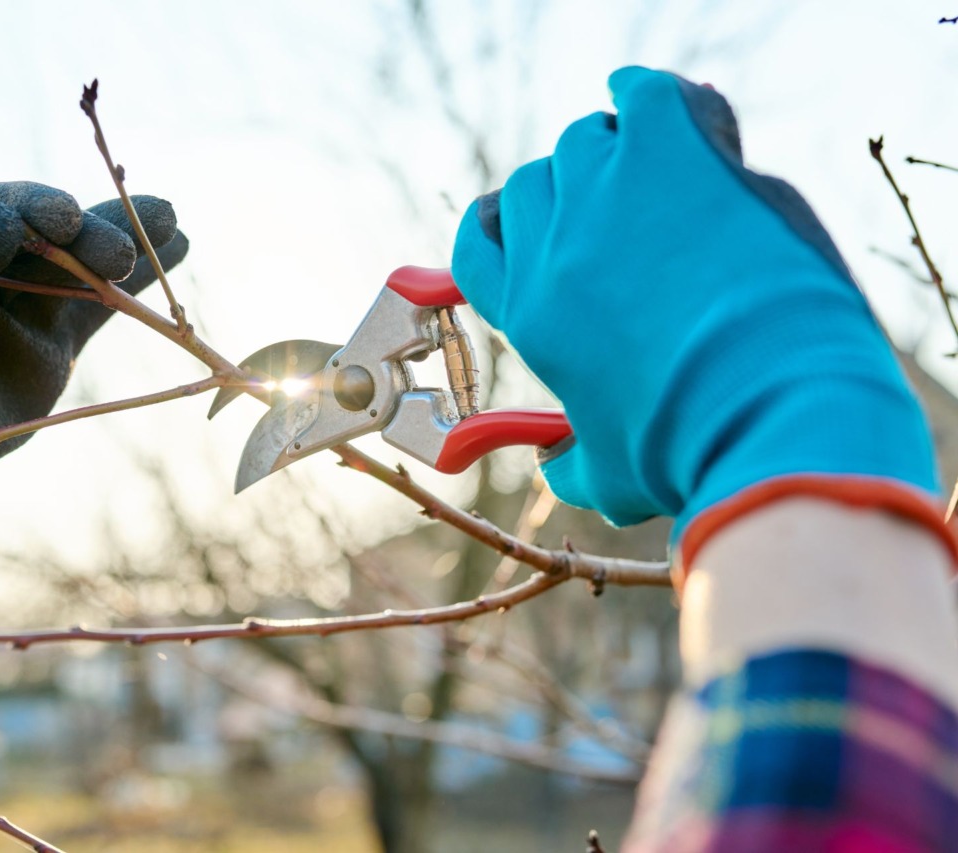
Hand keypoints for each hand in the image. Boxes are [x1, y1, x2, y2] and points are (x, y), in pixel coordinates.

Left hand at [0, 182, 187, 603]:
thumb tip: (4, 217)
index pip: (0, 209)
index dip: (37, 208)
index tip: (66, 221)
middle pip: (52, 230)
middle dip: (89, 233)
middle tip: (118, 255)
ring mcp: (28, 297)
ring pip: (83, 259)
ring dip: (125, 239)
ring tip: (171, 223)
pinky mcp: (56, 333)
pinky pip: (100, 298)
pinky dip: (135, 280)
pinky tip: (175, 245)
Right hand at [451, 66, 943, 572]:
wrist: (771, 411)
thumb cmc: (690, 451)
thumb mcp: (613, 477)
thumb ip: (572, 467)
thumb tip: (556, 469)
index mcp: (532, 316)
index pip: (477, 246)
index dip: (495, 230)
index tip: (519, 227)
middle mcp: (556, 248)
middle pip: (532, 187)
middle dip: (566, 197)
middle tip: (613, 215)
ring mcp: (610, 194)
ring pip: (586, 141)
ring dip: (614, 153)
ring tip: (657, 179)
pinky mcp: (674, 154)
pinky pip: (645, 95)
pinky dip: (650, 94)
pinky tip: (670, 109)